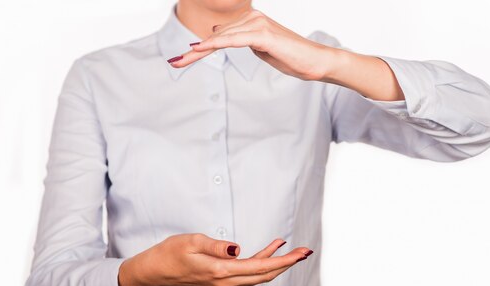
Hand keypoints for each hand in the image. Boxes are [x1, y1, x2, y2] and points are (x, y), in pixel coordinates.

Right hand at [118, 233, 312, 285]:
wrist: (156, 271)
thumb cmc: (171, 253)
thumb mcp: (192, 241)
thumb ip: (216, 245)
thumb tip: (238, 248)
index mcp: (220, 272)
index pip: (260, 268)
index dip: (283, 260)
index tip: (300, 254)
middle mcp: (225, 282)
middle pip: (265, 275)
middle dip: (287, 263)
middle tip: (306, 251)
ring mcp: (224, 284)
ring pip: (258, 275)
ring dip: (276, 262)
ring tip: (292, 248)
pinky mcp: (222, 280)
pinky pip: (248, 273)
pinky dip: (262, 262)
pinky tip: (270, 250)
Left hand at [168, 9, 336, 80]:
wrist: (315, 61)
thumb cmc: (292, 58)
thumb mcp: (261, 50)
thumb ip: (243, 42)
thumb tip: (223, 35)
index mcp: (251, 21)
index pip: (220, 36)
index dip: (199, 49)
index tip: (180, 61)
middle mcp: (253, 17)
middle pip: (216, 36)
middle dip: (194, 53)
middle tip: (174, 64)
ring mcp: (257, 24)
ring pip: (221, 38)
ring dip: (199, 51)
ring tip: (180, 62)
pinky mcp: (262, 34)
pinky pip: (234, 40)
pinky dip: (215, 45)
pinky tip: (198, 50)